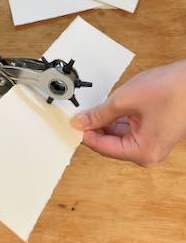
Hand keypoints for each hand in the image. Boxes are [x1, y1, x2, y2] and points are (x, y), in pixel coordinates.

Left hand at [71, 60, 185, 166]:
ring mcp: (151, 143)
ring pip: (118, 136)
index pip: (103, 147)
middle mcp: (148, 153)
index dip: (85, 134)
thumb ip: (99, 114)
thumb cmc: (171, 89)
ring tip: (92, 110)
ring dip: (104, 123)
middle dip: (94, 128)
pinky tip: (107, 109)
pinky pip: (128, 130)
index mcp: (142, 152)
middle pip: (110, 143)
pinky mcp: (153, 132)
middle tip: (79, 115)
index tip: (72, 124)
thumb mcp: (124, 101)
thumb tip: (80, 123)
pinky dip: (115, 120)